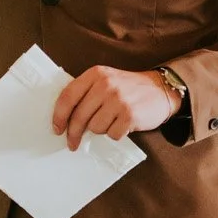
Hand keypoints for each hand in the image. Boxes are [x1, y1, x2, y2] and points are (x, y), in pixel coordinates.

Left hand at [51, 65, 179, 147]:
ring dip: (101, 130)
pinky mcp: (130, 115)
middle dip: (74, 133)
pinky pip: (111, 134)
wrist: (161, 89)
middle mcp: (106, 85)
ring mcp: (118, 100)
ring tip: (111, 121)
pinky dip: (115, 134)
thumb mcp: (106, 80)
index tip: (57, 129)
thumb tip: (64, 119)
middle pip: (79, 116)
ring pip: (95, 127)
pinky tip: (122, 125)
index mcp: (95, 74)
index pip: (68, 96)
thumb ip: (86, 93)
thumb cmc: (128, 88)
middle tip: (72, 143)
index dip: (59, 116)